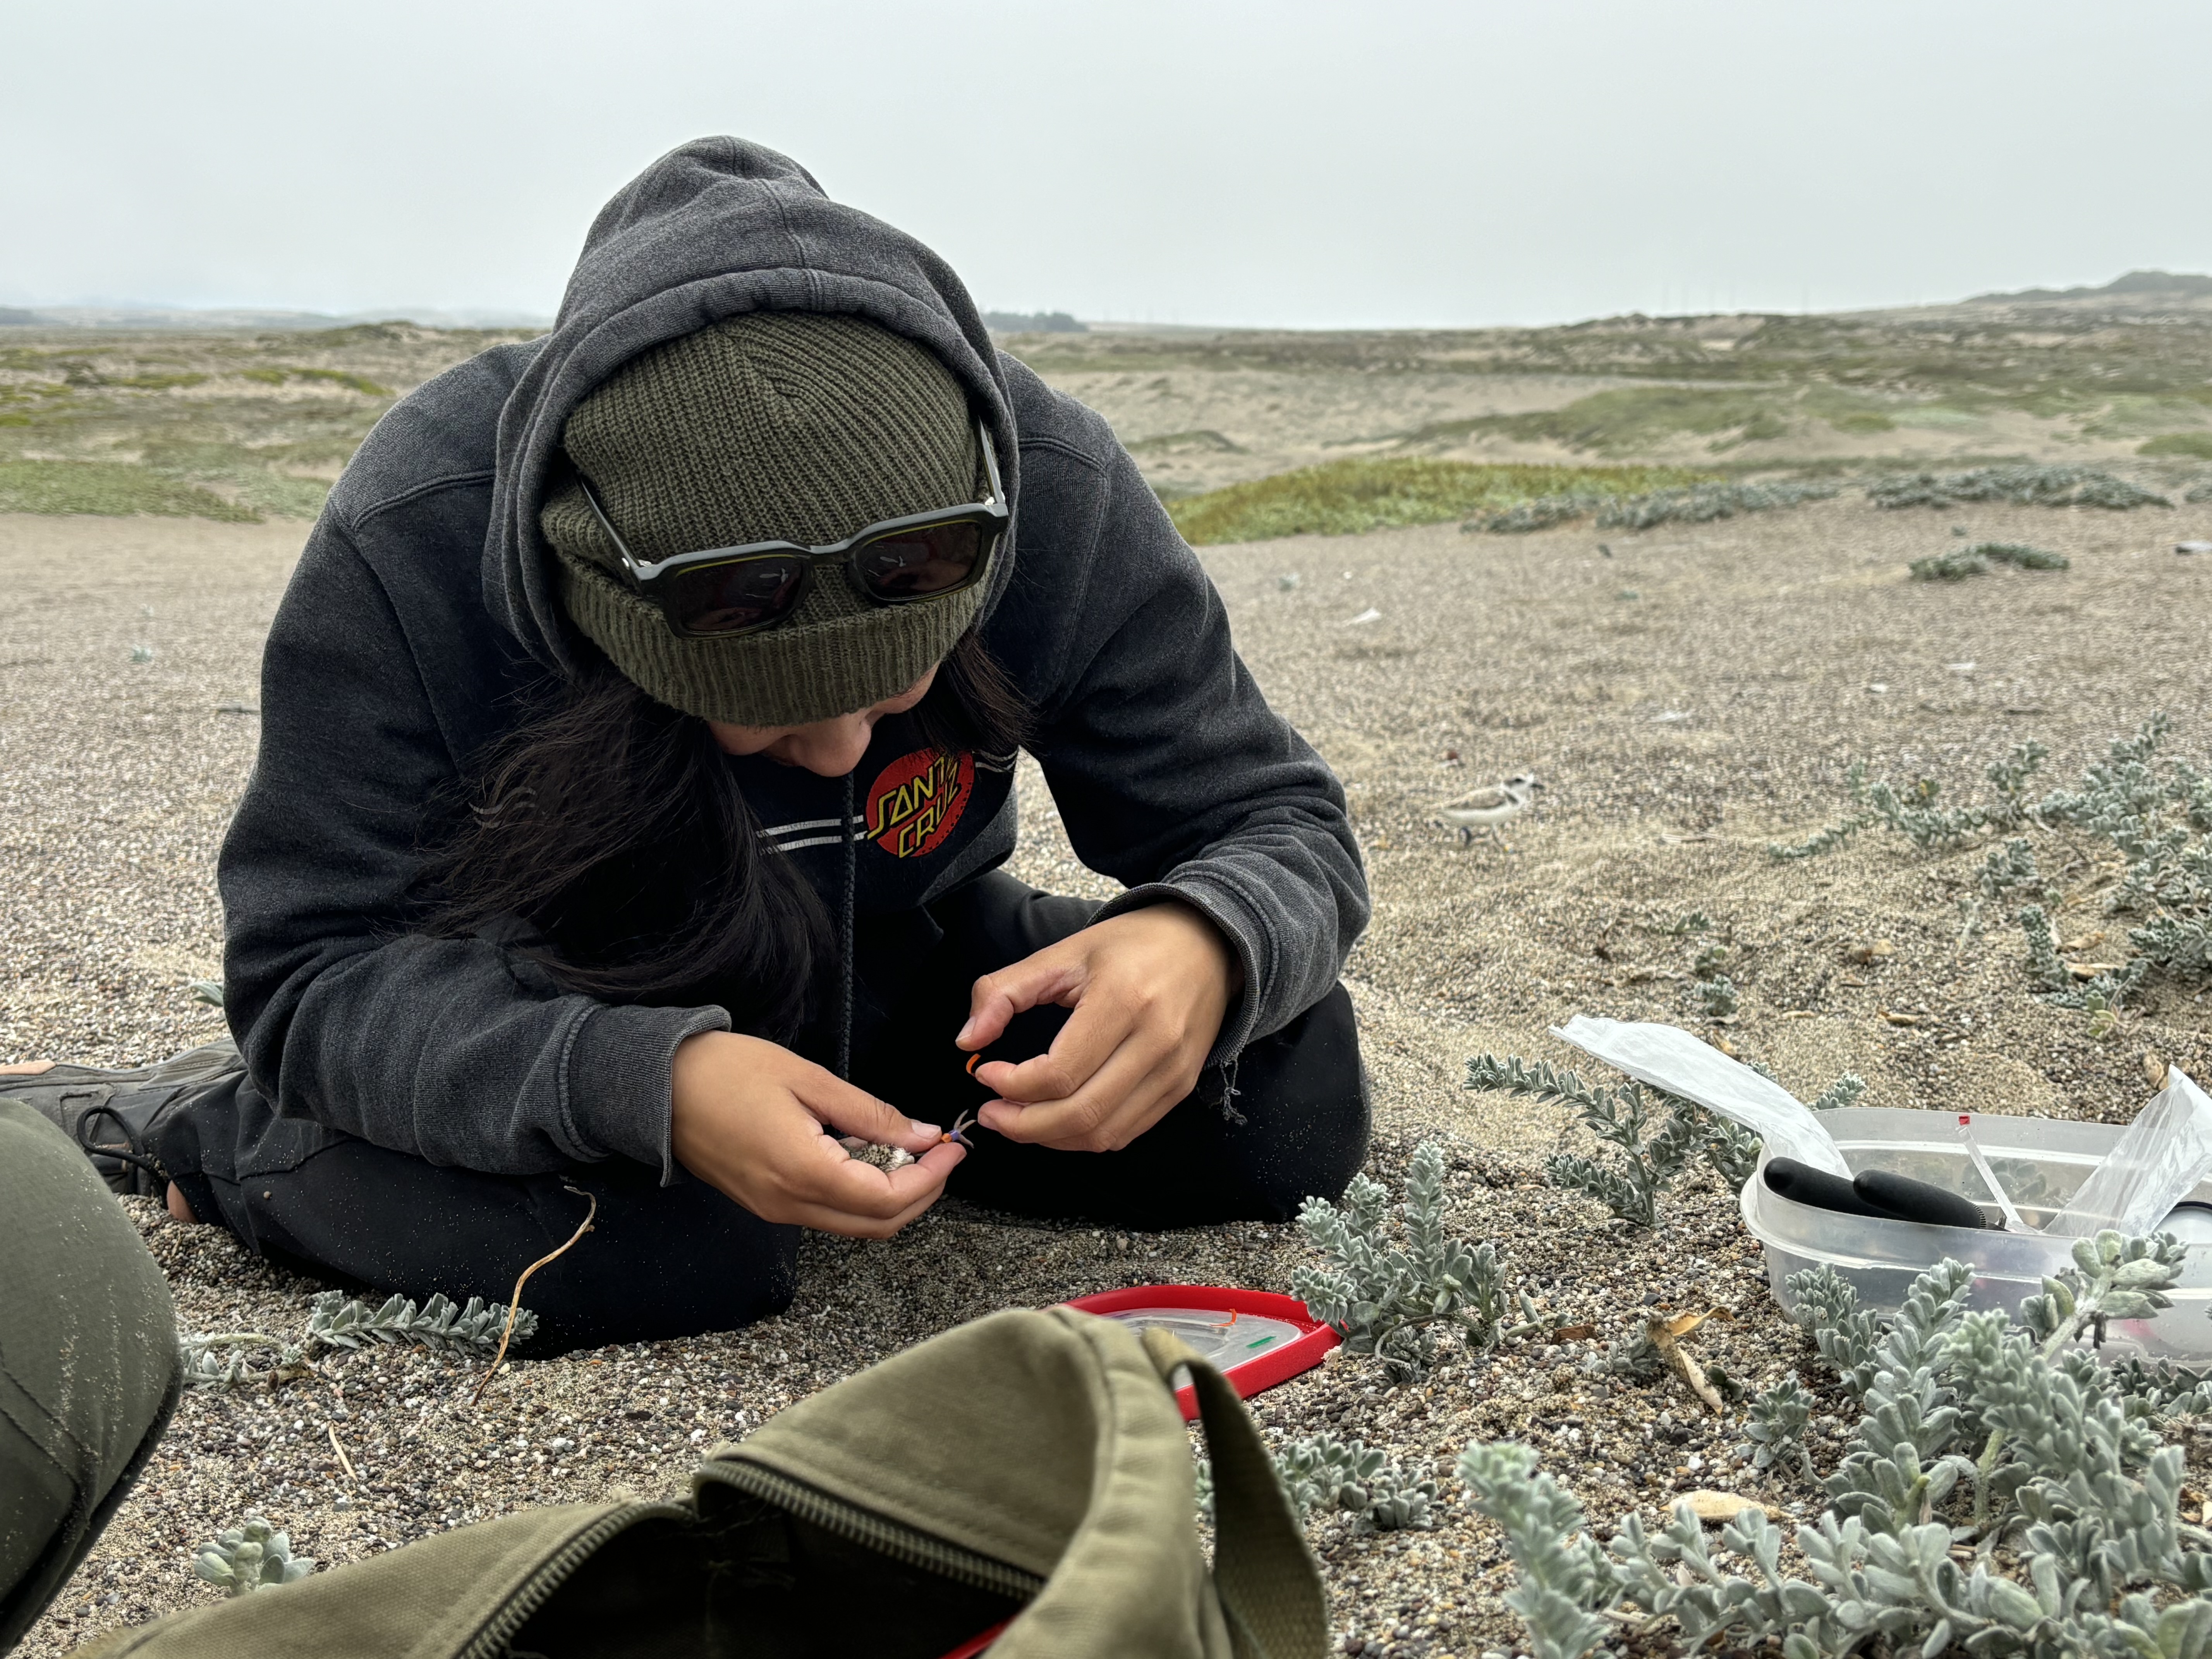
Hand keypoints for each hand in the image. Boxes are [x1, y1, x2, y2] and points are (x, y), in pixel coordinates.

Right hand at [670, 1032, 963, 1236]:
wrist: (656, 1086)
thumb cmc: (726, 1071)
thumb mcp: (808, 1079)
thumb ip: (869, 1114)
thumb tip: (922, 1136)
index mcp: (802, 1172)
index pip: (888, 1200)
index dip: (930, 1178)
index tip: (952, 1148)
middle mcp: (789, 1204)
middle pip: (877, 1225)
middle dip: (921, 1194)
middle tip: (941, 1154)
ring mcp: (774, 1209)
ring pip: (853, 1225)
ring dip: (893, 1197)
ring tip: (910, 1152)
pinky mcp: (764, 1203)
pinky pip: (826, 1213)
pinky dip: (860, 1194)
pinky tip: (868, 1157)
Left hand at [958, 901, 1241, 1152]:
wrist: (1208, 945)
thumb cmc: (1132, 946)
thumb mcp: (1064, 952)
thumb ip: (1005, 991)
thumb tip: (967, 1042)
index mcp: (1123, 1000)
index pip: (1059, 1072)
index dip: (1012, 1085)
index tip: (985, 1073)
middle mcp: (1155, 1042)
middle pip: (1080, 1114)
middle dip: (1023, 1125)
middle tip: (991, 1113)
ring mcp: (1173, 1071)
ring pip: (1102, 1134)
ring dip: (1050, 1137)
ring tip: (1018, 1118)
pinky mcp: (1181, 1088)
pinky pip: (1125, 1133)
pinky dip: (1084, 1136)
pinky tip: (1058, 1117)